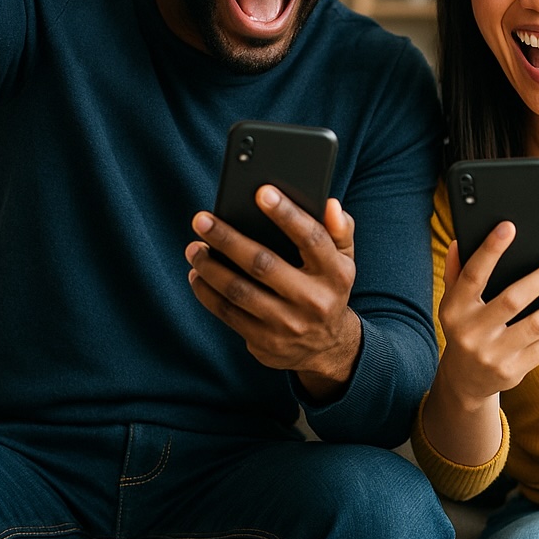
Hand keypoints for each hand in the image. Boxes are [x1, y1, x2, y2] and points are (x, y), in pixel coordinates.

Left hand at [185, 186, 360, 399]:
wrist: (328, 347)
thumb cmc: (328, 287)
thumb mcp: (345, 259)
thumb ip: (340, 229)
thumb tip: (330, 204)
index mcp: (336, 273)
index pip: (311, 238)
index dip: (287, 214)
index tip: (261, 192)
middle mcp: (313, 300)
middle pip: (263, 264)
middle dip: (228, 239)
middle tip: (202, 219)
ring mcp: (288, 324)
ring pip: (239, 290)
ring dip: (210, 267)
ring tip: (194, 247)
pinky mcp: (265, 342)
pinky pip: (228, 314)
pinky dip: (207, 292)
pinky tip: (197, 274)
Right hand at [436, 222, 538, 406]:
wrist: (464, 380)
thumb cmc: (463, 327)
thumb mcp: (452, 301)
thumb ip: (456, 271)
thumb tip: (460, 241)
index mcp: (455, 309)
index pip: (473, 274)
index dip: (490, 250)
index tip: (509, 227)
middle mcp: (472, 332)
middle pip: (513, 300)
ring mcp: (494, 354)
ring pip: (536, 325)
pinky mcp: (514, 371)